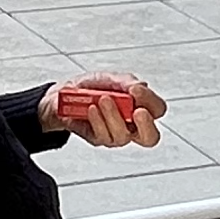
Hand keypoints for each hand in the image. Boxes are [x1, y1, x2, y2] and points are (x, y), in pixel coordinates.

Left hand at [42, 74, 164, 149]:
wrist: (62, 97)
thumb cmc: (90, 87)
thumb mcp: (109, 78)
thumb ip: (126, 82)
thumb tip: (141, 87)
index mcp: (140, 105)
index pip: (157, 110)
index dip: (151, 102)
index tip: (136, 91)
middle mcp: (131, 124)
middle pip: (150, 137)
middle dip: (146, 126)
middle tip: (137, 112)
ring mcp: (116, 134)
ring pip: (123, 136)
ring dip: (114, 116)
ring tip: (103, 100)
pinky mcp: (99, 139)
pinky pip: (103, 136)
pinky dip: (98, 121)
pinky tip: (91, 109)